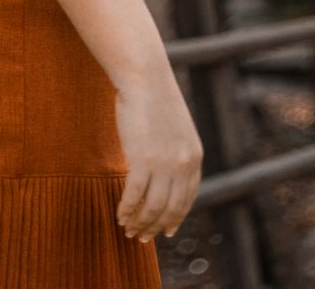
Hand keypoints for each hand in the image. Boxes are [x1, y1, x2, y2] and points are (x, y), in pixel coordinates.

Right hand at [114, 73, 203, 243]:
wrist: (145, 77)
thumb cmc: (155, 98)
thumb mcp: (175, 129)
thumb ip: (175, 153)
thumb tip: (165, 176)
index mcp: (194, 157)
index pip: (186, 200)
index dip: (175, 219)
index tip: (166, 231)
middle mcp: (183, 165)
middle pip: (169, 209)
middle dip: (155, 227)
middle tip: (142, 238)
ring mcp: (163, 164)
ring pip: (151, 207)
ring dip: (139, 223)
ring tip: (128, 230)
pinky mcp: (141, 160)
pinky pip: (133, 195)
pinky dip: (126, 210)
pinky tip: (119, 215)